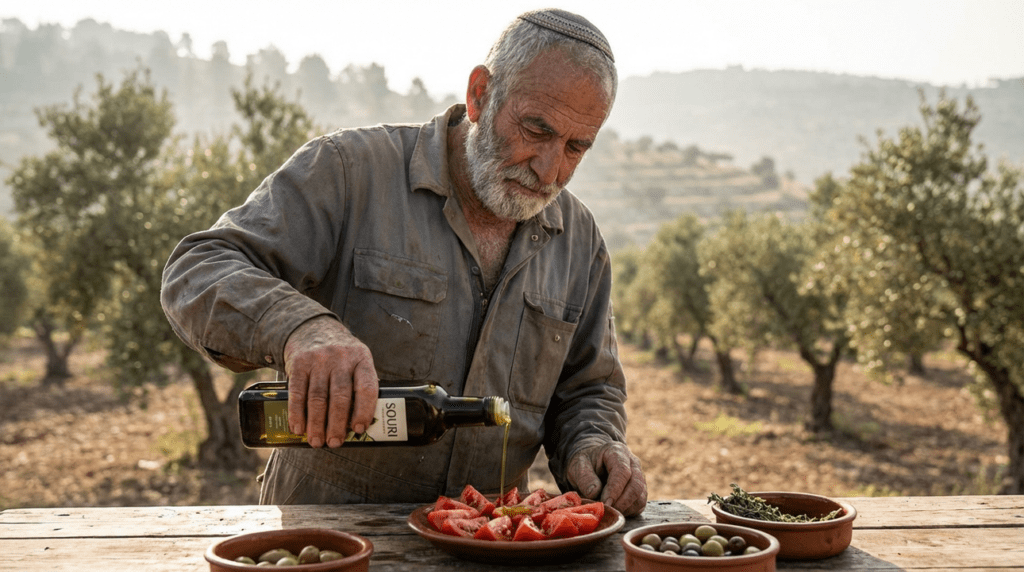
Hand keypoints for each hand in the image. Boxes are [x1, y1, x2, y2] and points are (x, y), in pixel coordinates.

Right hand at [283, 316, 378, 447]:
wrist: (312, 328)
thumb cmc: (340, 356)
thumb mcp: (356, 360)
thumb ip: (359, 385)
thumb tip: (360, 426)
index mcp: (361, 359)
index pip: (366, 387)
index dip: (364, 410)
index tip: (359, 429)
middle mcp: (341, 358)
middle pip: (340, 396)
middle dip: (337, 423)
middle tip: (334, 443)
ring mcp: (319, 360)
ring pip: (318, 397)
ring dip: (316, 424)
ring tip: (316, 441)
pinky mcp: (299, 363)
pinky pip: (297, 392)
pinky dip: (296, 413)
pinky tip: (298, 428)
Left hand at [566, 441, 647, 516]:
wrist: (592, 465)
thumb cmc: (586, 464)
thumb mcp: (578, 466)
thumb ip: (584, 477)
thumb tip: (594, 493)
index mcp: (617, 452)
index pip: (622, 471)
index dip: (615, 489)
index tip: (605, 503)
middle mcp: (633, 463)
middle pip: (636, 485)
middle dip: (621, 502)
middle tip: (606, 511)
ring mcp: (639, 477)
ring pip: (640, 497)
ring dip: (625, 508)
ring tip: (608, 511)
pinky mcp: (640, 491)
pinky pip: (640, 505)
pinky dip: (628, 512)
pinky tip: (614, 511)